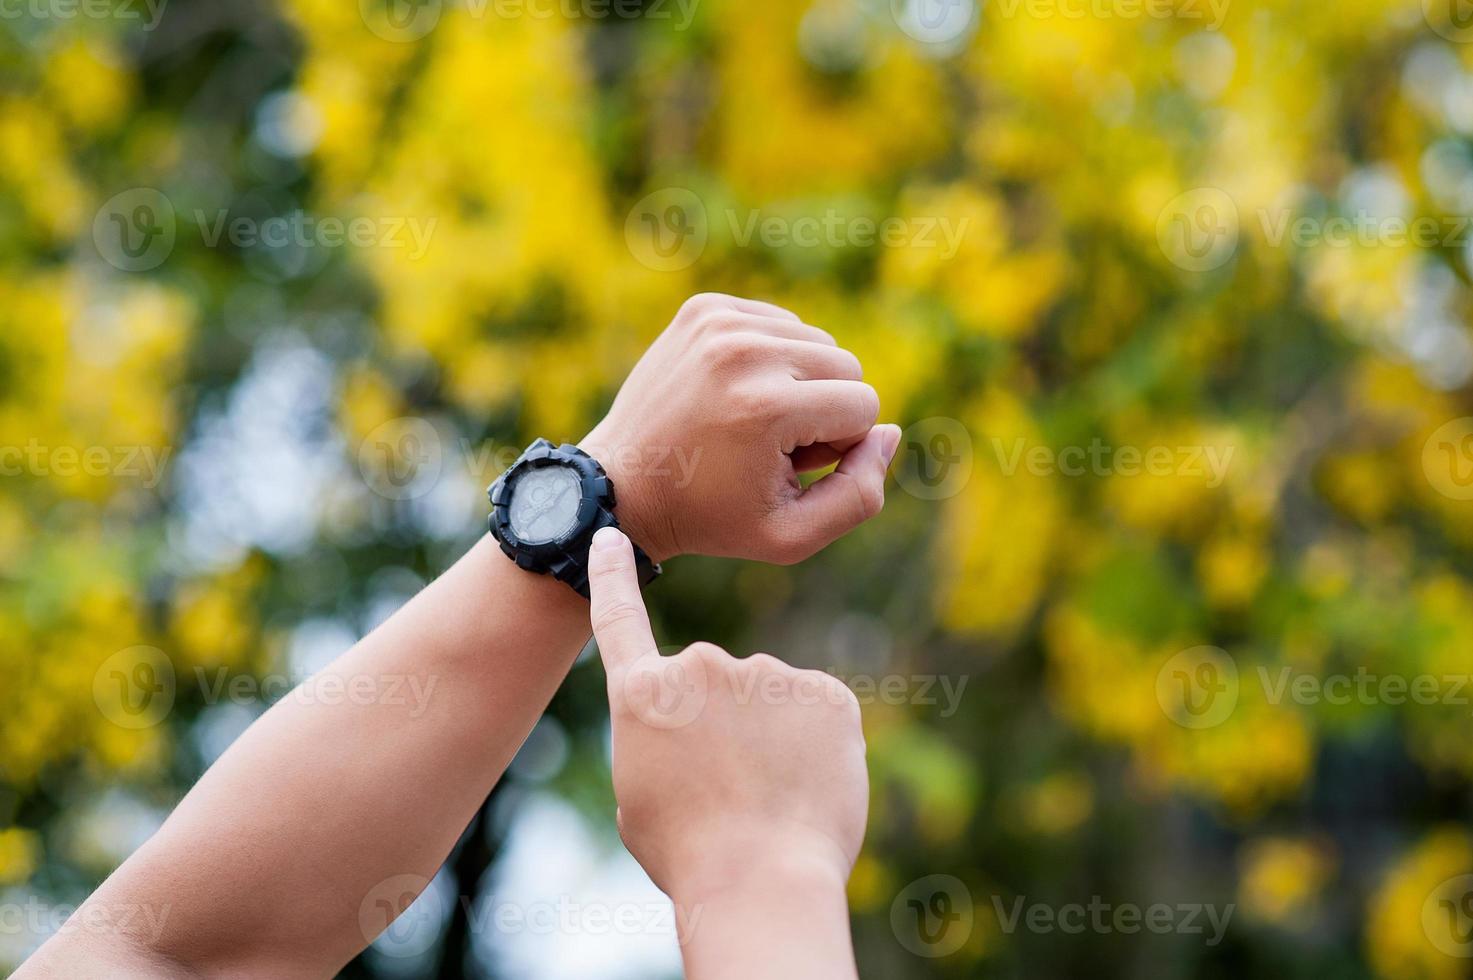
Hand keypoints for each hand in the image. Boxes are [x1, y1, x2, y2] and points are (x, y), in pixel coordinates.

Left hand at [580, 292, 900, 563]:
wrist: (623, 485)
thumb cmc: (711, 517)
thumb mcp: (791, 536)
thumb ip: (861, 494)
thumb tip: (890, 431)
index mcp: (767, 406)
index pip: (865, 405)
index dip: (838, 446)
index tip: (789, 467)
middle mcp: (744, 351)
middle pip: (847, 364)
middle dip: (824, 410)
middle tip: (770, 446)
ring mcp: (719, 321)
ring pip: (816, 340)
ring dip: (799, 382)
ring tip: (752, 421)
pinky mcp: (704, 308)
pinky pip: (779, 323)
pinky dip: (771, 358)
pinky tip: (737, 393)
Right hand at [587, 526, 868, 907]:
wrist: (760, 881)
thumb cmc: (689, 855)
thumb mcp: (640, 797)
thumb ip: (657, 740)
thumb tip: (688, 726)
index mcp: (643, 694)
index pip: (619, 618)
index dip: (612, 575)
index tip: (609, 532)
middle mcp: (701, 665)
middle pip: (714, 685)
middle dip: (722, 723)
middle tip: (727, 788)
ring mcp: (768, 672)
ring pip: (770, 699)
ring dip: (770, 736)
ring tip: (767, 798)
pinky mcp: (827, 692)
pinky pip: (816, 712)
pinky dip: (815, 744)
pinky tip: (806, 787)